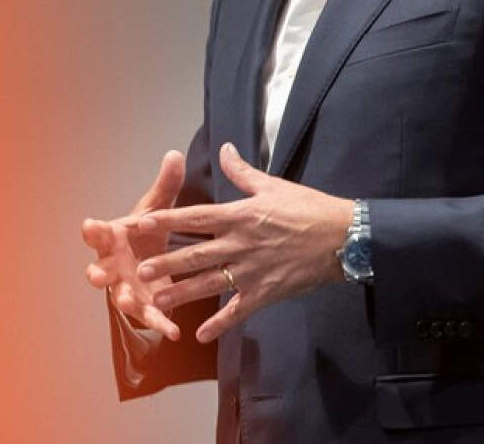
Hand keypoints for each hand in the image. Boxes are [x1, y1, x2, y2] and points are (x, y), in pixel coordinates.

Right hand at [81, 150, 185, 340]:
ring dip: (123, 300)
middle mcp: (112, 264)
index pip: (97, 232)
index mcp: (113, 238)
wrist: (151, 264)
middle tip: (96, 275)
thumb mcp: (155, 210)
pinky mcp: (142, 306)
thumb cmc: (145, 234)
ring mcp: (124, 287)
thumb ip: (166, 187)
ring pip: (118, 297)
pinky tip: (174, 331)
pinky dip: (159, 324)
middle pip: (98, 269)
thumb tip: (176, 154)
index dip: (93, 230)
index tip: (90, 224)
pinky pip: (149, 317)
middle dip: (96, 272)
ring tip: (129, 302)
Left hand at [130, 143, 351, 343]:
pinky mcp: (266, 292)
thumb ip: (243, 172)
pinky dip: (220, 324)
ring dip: (183, 293)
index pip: (196, 217)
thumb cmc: (309, 208)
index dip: (167, 220)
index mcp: (241, 215)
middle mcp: (241, 244)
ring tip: (158, 300)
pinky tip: (200, 335)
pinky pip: (238, 310)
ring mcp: (252, 271)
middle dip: (167, 262)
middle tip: (140, 271)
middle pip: (196, 254)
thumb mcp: (273, 185)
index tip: (142, 223)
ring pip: (211, 283)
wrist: (343, 238)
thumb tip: (224, 149)